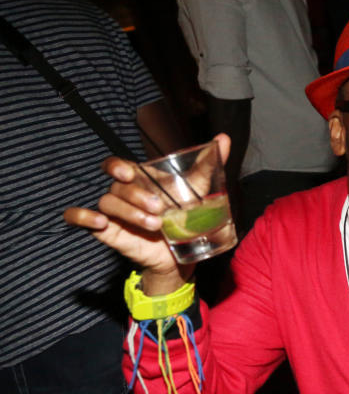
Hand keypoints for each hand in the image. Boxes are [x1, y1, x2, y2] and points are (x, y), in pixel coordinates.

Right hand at [63, 134, 230, 292]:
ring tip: (155, 225)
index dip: (117, 166)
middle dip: (137, 196)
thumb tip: (224, 138)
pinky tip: (99, 222)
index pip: (116, 165)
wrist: (180, 255)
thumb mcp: (199, 190)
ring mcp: (112, 212)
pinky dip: (82, 217)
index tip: (130, 173)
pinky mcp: (105, 231)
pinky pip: (80, 219)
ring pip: (107, 202)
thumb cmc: (184, 217)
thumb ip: (210, 164)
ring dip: (129, 212)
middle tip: (159, 209)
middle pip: (117, 186)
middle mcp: (122, 193)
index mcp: (139, 180)